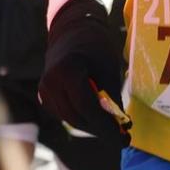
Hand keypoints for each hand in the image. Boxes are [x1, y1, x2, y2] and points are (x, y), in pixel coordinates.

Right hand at [38, 0, 128, 146]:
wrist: (72, 31)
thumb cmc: (95, 45)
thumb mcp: (109, 67)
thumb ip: (111, 96)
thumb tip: (121, 125)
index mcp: (67, 71)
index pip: (86, 108)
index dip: (106, 127)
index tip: (124, 139)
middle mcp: (51, 83)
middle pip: (78, 118)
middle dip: (102, 130)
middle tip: (124, 137)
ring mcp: (44, 91)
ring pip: (71, 119)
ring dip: (93, 127)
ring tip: (116, 129)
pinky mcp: (45, 96)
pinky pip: (66, 114)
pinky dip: (83, 119)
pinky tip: (100, 119)